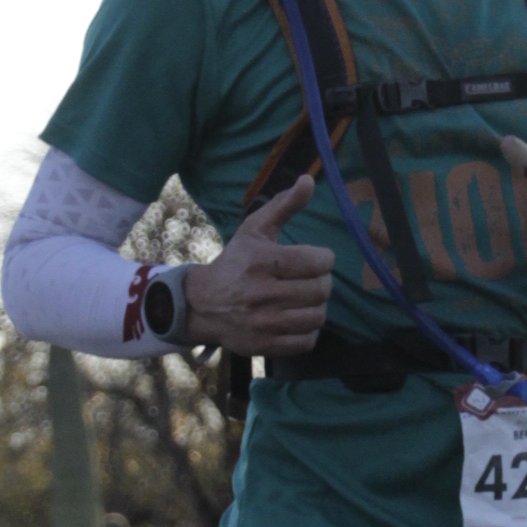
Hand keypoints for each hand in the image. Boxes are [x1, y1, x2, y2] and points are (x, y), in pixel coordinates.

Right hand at [183, 175, 334, 353]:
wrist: (203, 304)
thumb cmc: (236, 262)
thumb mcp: (254, 229)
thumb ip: (283, 204)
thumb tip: (308, 180)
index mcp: (262, 261)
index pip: (318, 261)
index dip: (324, 259)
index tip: (315, 259)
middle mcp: (261, 293)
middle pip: (321, 290)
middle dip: (322, 282)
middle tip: (311, 279)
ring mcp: (263, 323)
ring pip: (317, 316)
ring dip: (317, 306)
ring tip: (304, 298)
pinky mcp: (264, 345)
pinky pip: (307, 341)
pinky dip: (308, 330)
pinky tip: (296, 317)